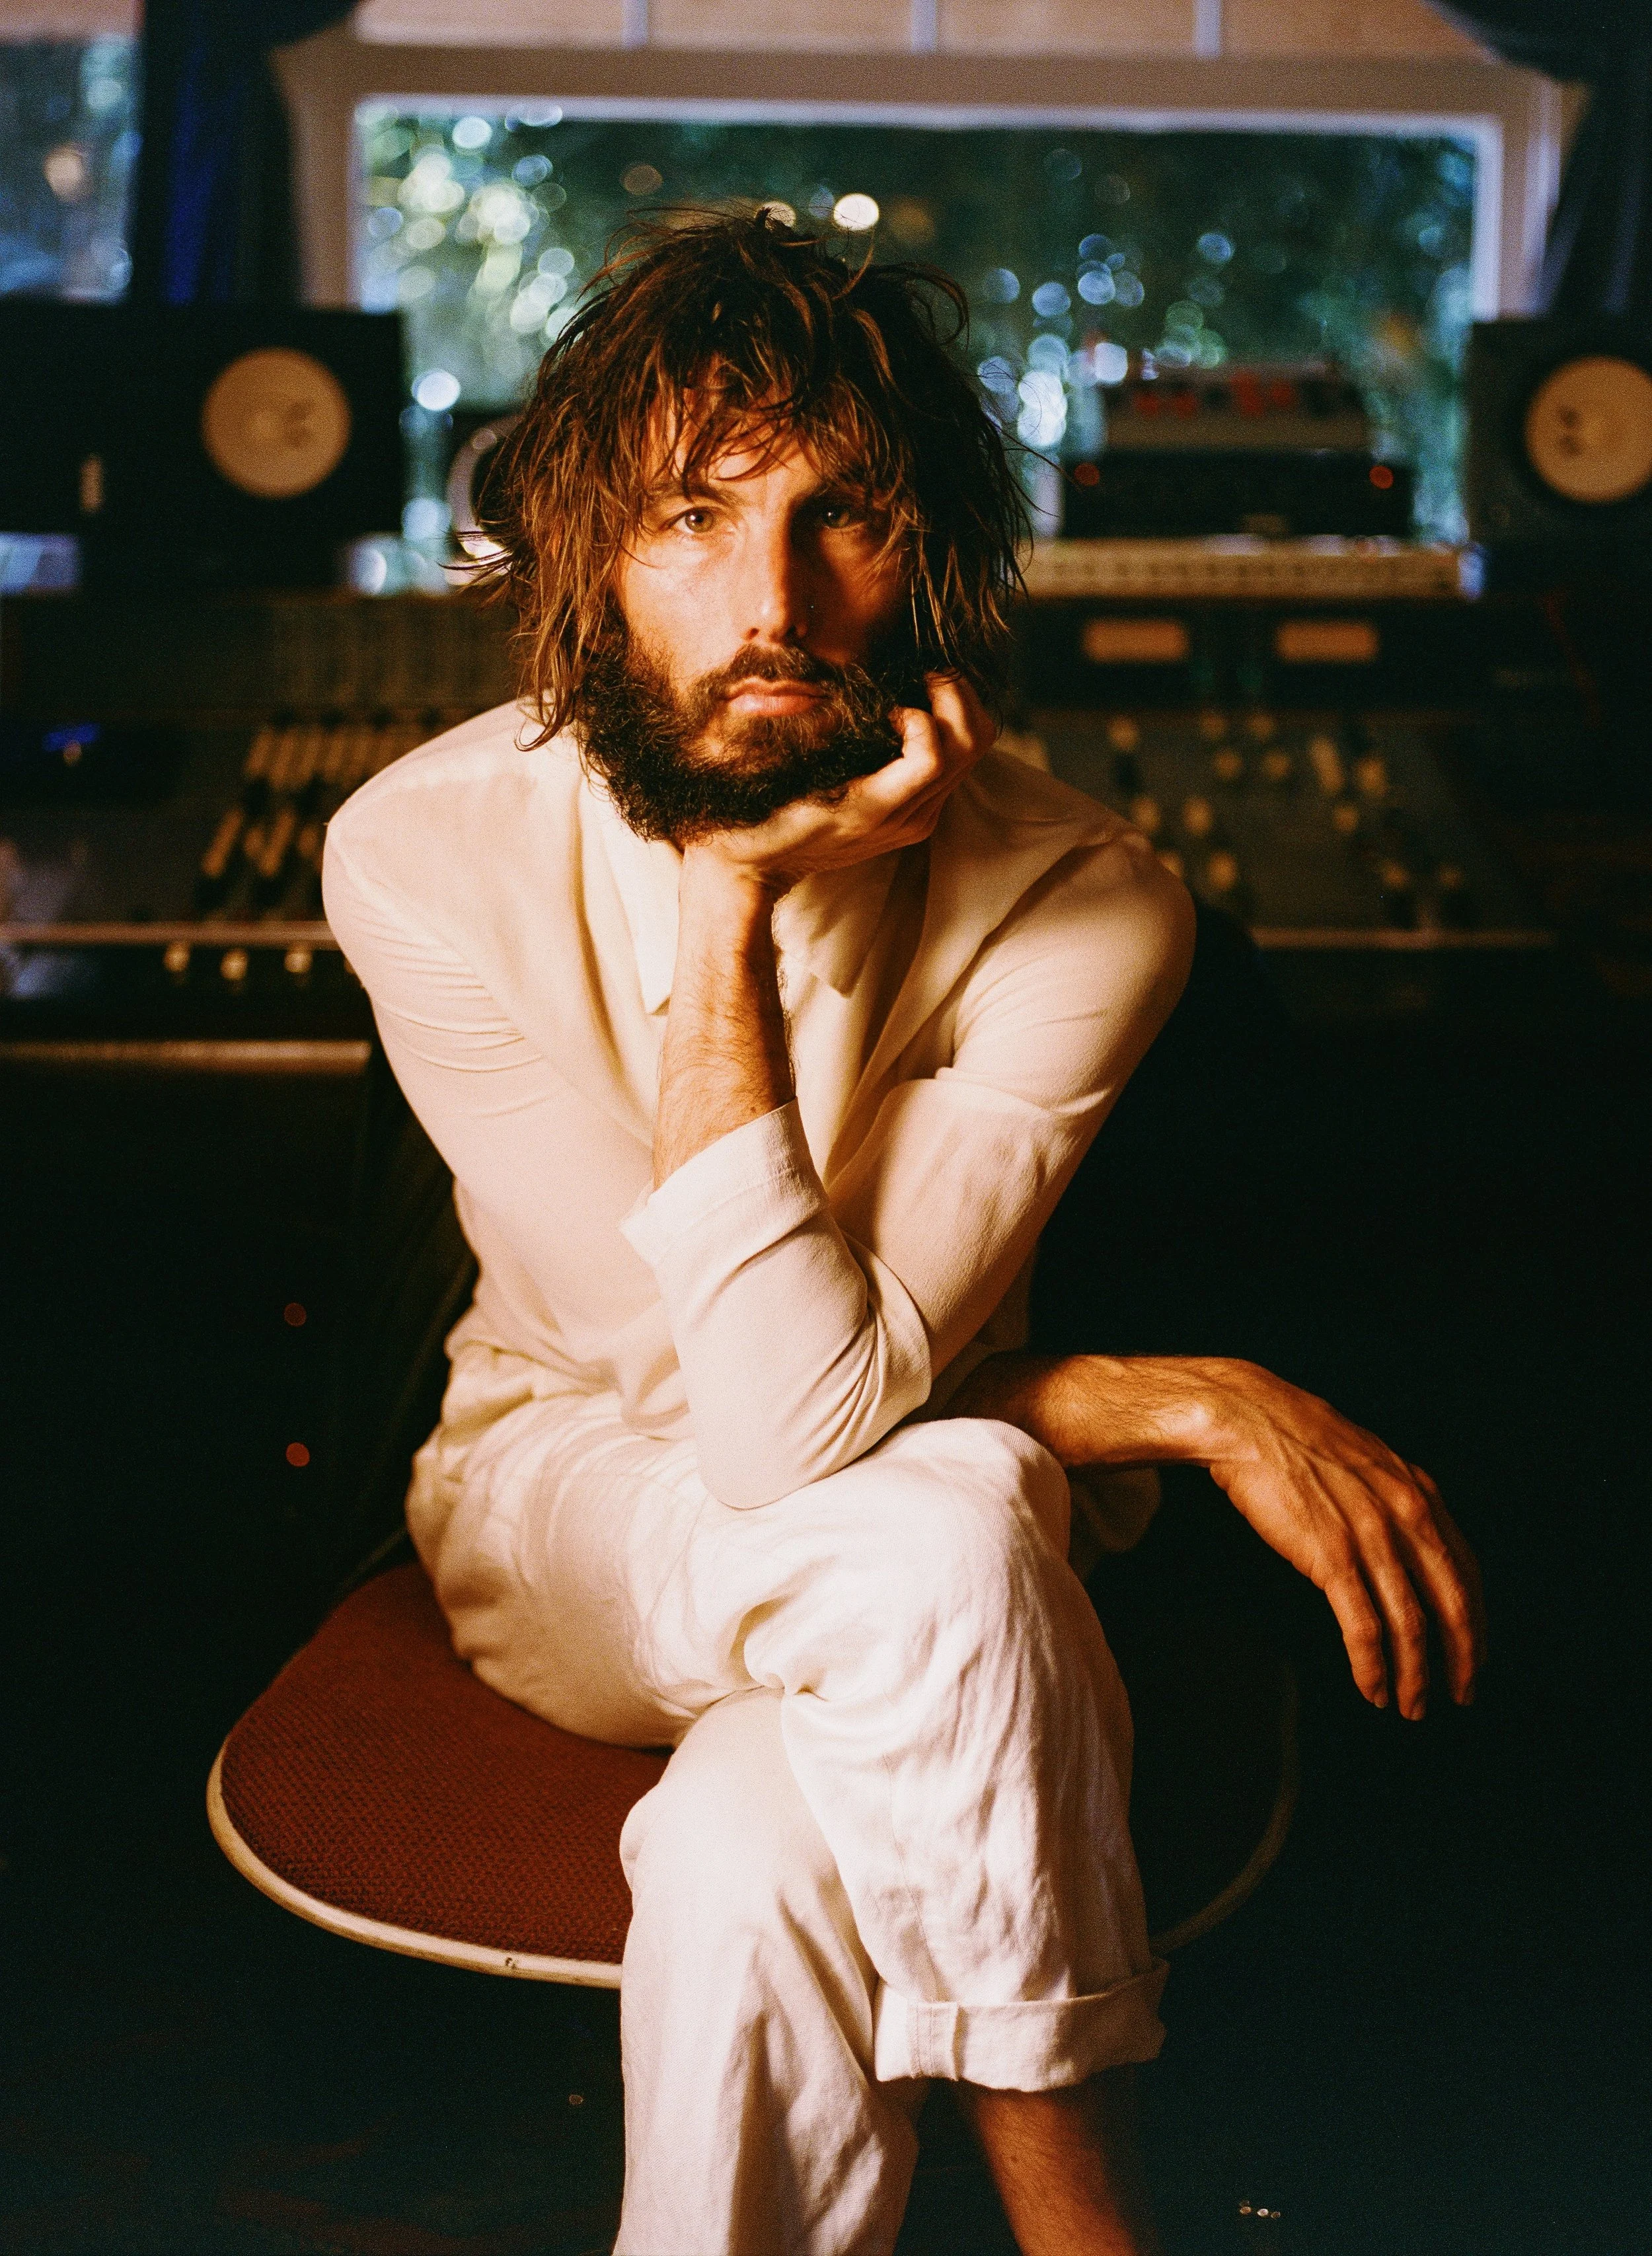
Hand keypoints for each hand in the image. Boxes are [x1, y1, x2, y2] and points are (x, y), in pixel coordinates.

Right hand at [688, 674, 995, 894]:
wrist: (758, 868)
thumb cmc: (758, 819)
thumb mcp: (770, 776)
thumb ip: (805, 736)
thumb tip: (837, 697)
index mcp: (871, 808)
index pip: (932, 757)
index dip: (918, 715)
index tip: (884, 703)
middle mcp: (907, 817)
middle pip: (971, 743)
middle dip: (953, 695)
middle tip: (919, 675)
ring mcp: (918, 818)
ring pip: (975, 748)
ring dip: (958, 707)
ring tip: (922, 686)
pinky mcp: (919, 815)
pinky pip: (960, 761)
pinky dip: (950, 726)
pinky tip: (914, 709)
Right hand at [951, 1349, 1485, 1722]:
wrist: (1245, 1417)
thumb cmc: (1292, 1436)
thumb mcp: (1363, 1459)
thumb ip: (1390, 1499)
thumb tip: (1400, 1533)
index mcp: (1417, 1492)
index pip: (1465, 1568)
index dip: (1475, 1617)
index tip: (1474, 1650)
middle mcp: (1406, 1515)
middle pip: (1452, 1603)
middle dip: (1461, 1657)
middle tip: (1463, 1694)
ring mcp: (1370, 1537)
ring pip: (1411, 1624)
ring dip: (1415, 1675)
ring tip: (1411, 1707)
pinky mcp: (1331, 1556)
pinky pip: (1365, 1626)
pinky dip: (1374, 1665)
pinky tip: (1372, 1689)